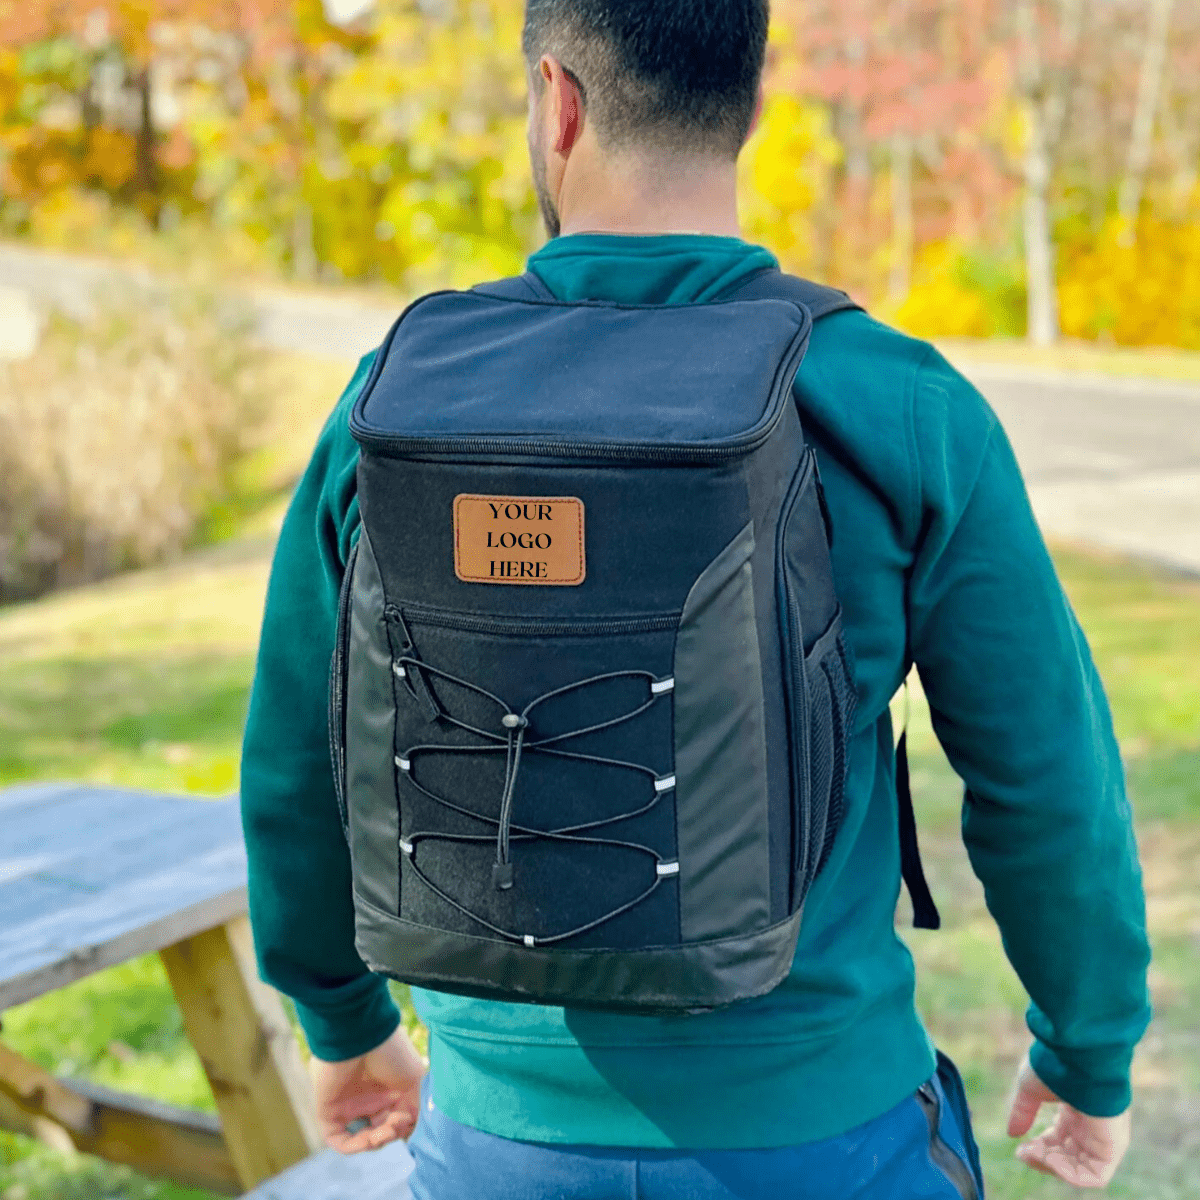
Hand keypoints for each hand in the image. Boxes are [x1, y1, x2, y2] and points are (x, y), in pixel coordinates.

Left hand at [310, 1025, 426, 1154]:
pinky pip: (338, 1139)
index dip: (404, 1126)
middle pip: (380, 1131)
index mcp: (388, 1088)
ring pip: (361, 1138)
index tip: (407, 1117)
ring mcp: (348, 1105)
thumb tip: (408, 1130)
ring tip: (384, 1132)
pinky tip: (367, 1139)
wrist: (362, 1034)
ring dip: (375, 1143)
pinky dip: (353, 1146)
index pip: (395, 1119)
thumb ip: (414, 1107)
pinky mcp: (330, 1111)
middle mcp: (369, 1098)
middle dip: (391, 1134)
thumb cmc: (391, 1052)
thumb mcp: (414, 1079)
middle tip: (396, 1123)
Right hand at [1007, 1055, 1131, 1187]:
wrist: (1079, 1059)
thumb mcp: (1030, 1089)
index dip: (1038, 1148)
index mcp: (1075, 1111)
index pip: (1058, 1140)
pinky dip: (1070, 1174)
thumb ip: (1022, 1112)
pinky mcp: (1112, 1149)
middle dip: (1043, 1158)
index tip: (1019, 1148)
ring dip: (1053, 1166)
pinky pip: (1094, 1176)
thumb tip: (1011, 1133)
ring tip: (1035, 1154)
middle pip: (1067, 1157)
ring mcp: (1102, 1139)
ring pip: (1079, 1168)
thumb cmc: (1055, 1067)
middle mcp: (1090, 1127)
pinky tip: (1050, 1159)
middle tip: (1024, 1153)